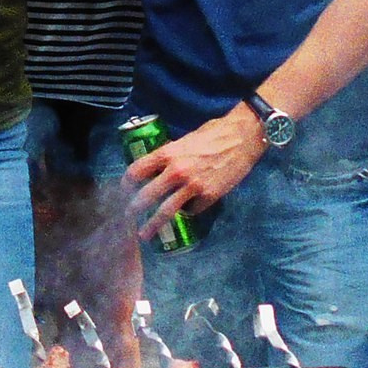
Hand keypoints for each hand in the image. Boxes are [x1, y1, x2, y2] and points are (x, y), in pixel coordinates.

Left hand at [126, 108, 264, 237]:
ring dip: (152, 225)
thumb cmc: (214, 133)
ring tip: (144, 234)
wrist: (242, 138)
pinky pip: (192, 210)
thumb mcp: (185, 140)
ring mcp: (193, 186)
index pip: (137, 170)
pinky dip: (188, 212)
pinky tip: (188, 210)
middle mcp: (176, 171)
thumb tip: (158, 168)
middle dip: (134, 208)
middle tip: (128, 216)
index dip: (126, 182)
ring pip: (166, 211)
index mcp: (167, 153)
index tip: (124, 190)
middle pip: (147, 195)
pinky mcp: (208, 196)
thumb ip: (171, 155)